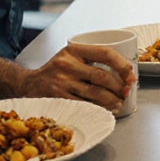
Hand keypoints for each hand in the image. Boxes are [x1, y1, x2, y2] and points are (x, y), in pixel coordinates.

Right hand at [19, 43, 134, 112]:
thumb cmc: (55, 71)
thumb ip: (91, 60)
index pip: (105, 53)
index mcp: (74, 50)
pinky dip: (99, 109)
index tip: (130, 75)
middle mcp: (67, 64)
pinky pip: (84, 105)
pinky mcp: (58, 98)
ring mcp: (61, 82)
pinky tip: (105, 110)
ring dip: (112, 100)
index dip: (122, 65)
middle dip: (119, 87)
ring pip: (95, 94)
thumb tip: (124, 73)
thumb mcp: (70, 57)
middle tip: (126, 92)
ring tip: (118, 103)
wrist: (28, 84)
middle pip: (102, 76)